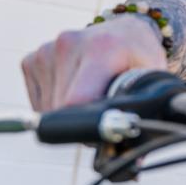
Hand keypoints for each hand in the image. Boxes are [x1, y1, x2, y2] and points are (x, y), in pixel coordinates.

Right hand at [21, 15, 167, 111]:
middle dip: (80, 118)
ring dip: (67, 111)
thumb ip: (145, 107)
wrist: (124, 32)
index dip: (88, 122)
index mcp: (101, 48)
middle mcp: (68, 44)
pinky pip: (38, 101)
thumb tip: (134, 153)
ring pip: (47, 108)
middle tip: (103, 107)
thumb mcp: (152, 77)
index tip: (104, 124)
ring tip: (91, 93)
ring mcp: (46, 50)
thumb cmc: (140, 59)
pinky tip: (75, 89)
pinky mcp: (32, 60)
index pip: (76, 100)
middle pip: (61, 108)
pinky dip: (54, 104)